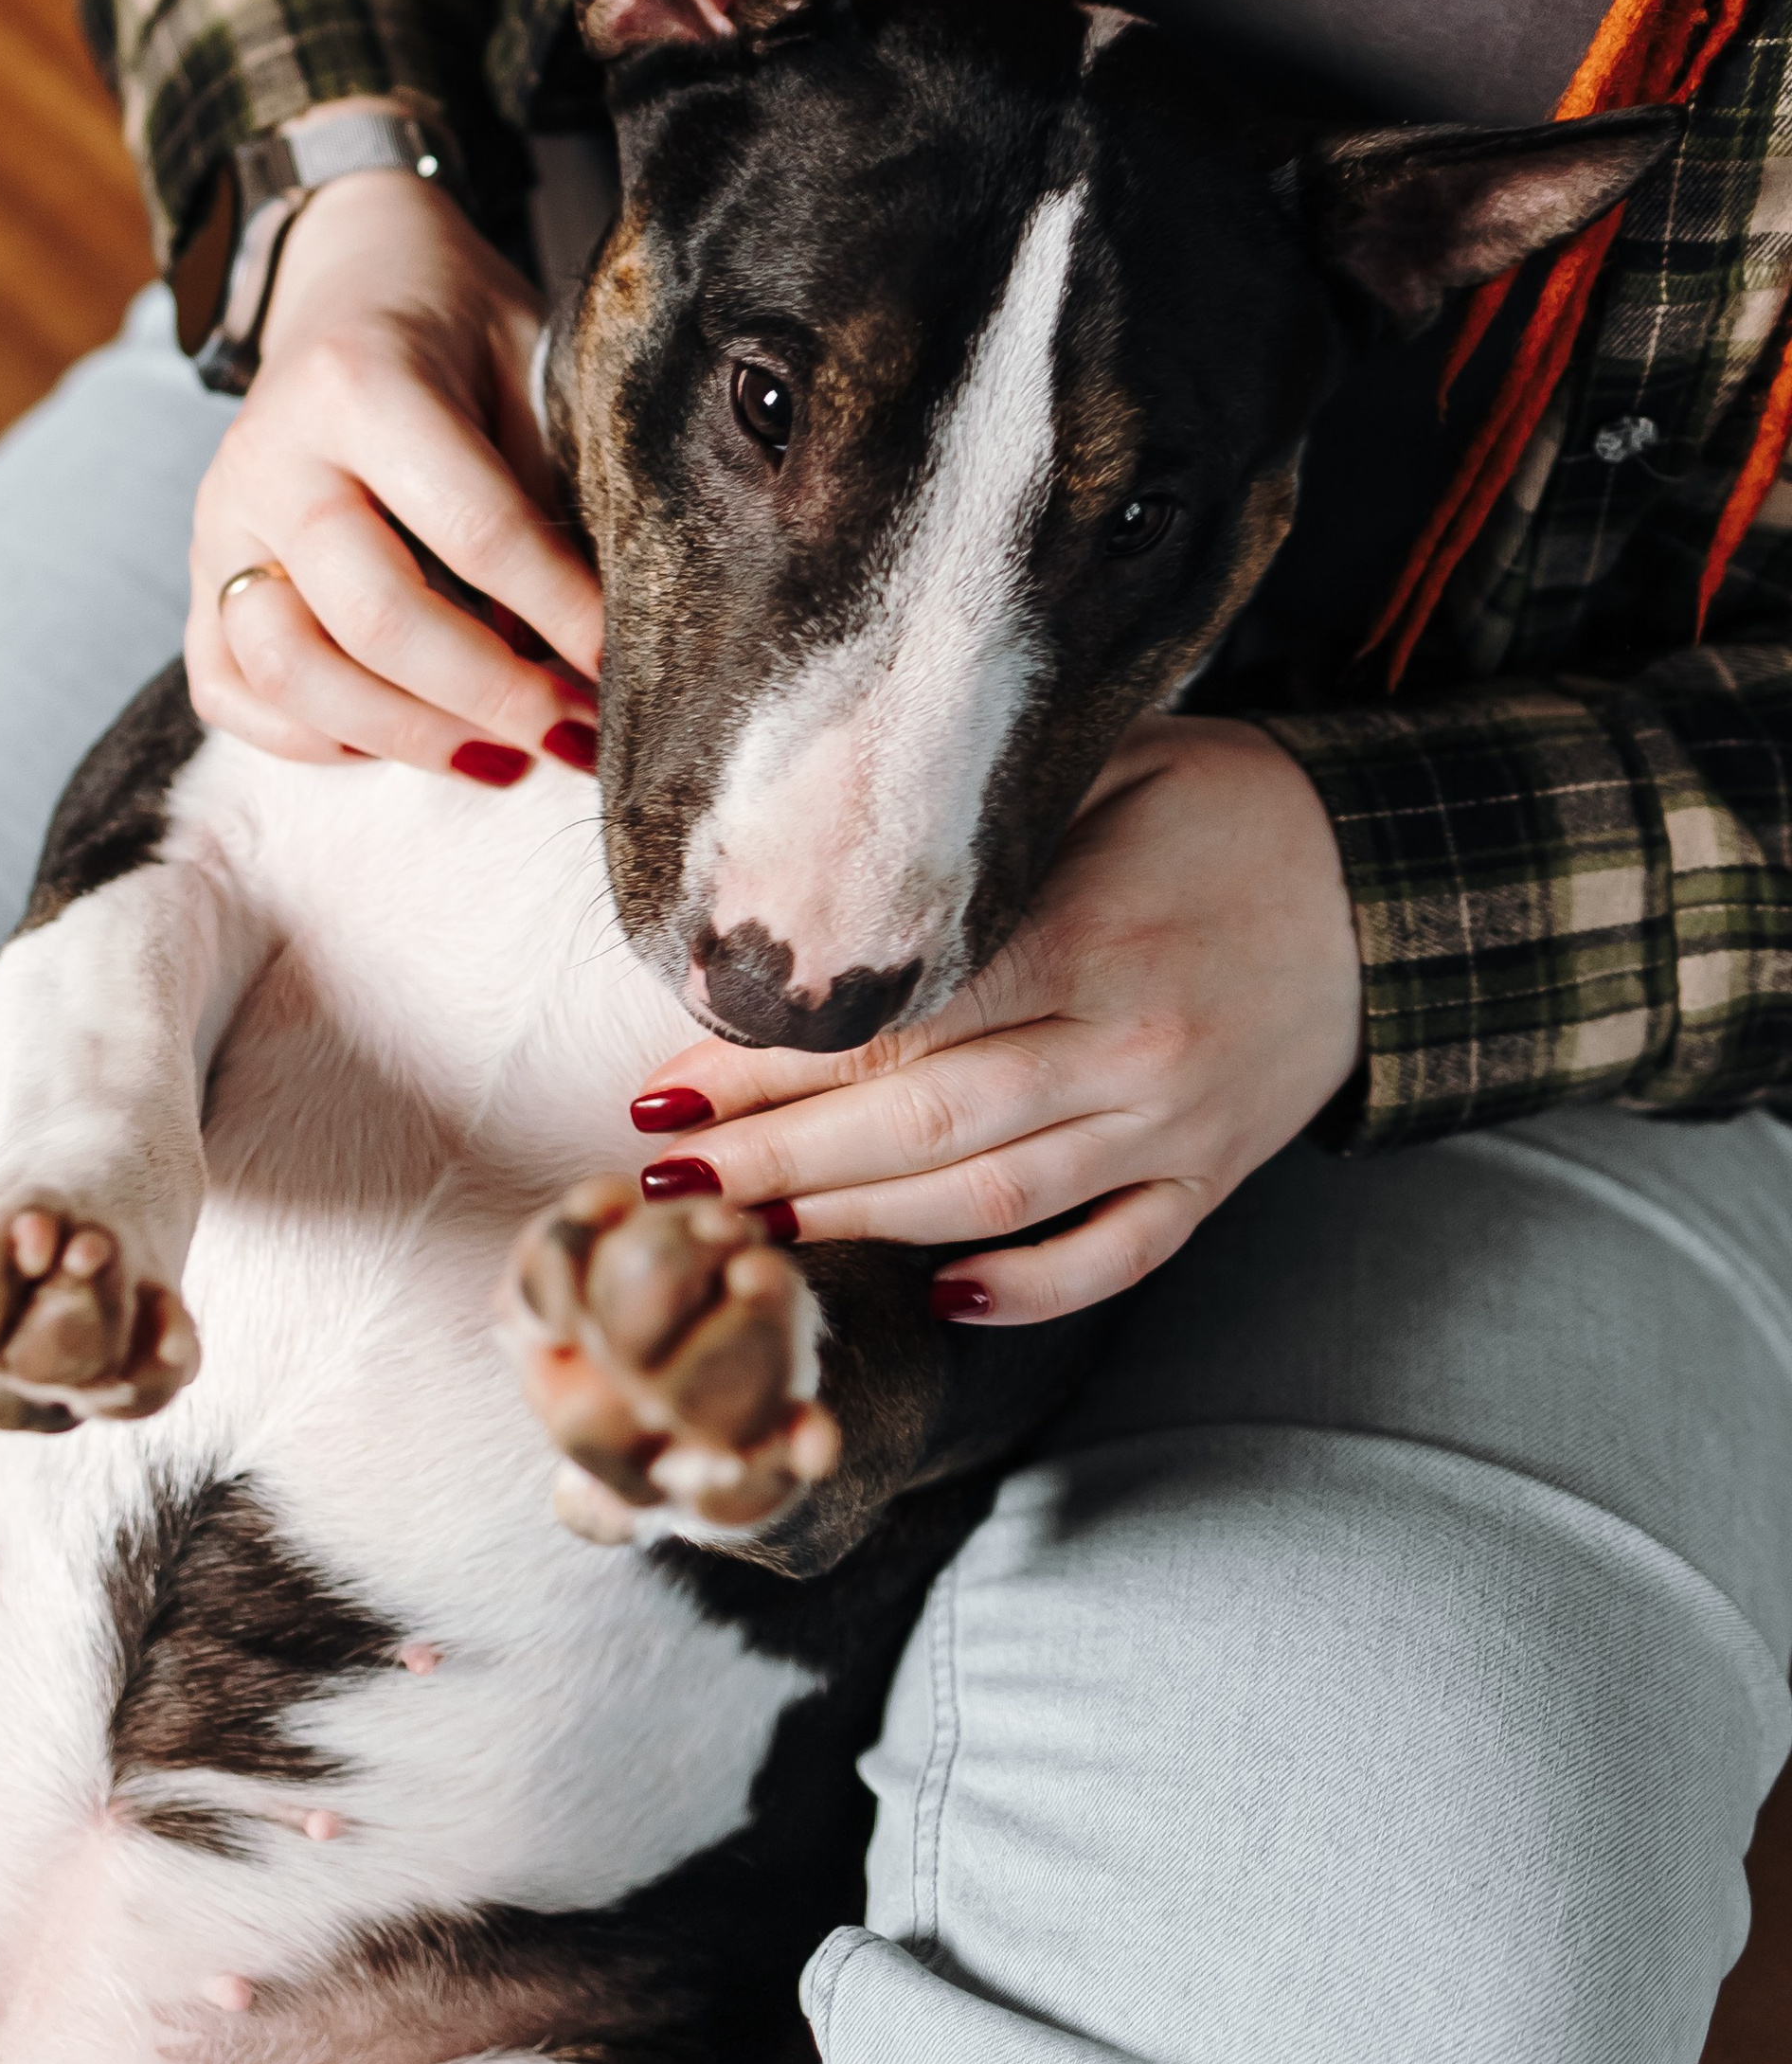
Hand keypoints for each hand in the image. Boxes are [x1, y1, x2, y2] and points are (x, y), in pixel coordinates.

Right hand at [185, 140, 603, 776]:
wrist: (348, 280)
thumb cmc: (461, 332)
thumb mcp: (528, 367)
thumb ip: (543, 489)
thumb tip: (588, 640)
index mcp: (359, 384)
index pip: (475, 532)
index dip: (562, 615)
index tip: (626, 667)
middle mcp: (270, 458)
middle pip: (375, 619)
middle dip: (491, 697)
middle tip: (574, 734)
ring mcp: (218, 523)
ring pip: (289, 671)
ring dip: (407, 735)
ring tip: (501, 756)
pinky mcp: (199, 576)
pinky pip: (230, 692)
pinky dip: (314, 739)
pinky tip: (401, 741)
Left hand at [627, 716, 1363, 1322]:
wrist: (1397, 880)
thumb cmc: (1229, 808)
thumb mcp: (1110, 768)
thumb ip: (977, 826)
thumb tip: (816, 866)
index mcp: (1089, 937)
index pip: (893, 1023)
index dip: (766, 1063)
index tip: (666, 1086)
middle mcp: (1128, 1049)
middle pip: (916, 1132)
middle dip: (773, 1162)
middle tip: (667, 1183)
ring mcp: (1172, 1128)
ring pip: (990, 1205)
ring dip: (859, 1225)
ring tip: (750, 1226)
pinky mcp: (1210, 1177)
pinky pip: (1111, 1257)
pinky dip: (1027, 1289)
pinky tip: (939, 1296)